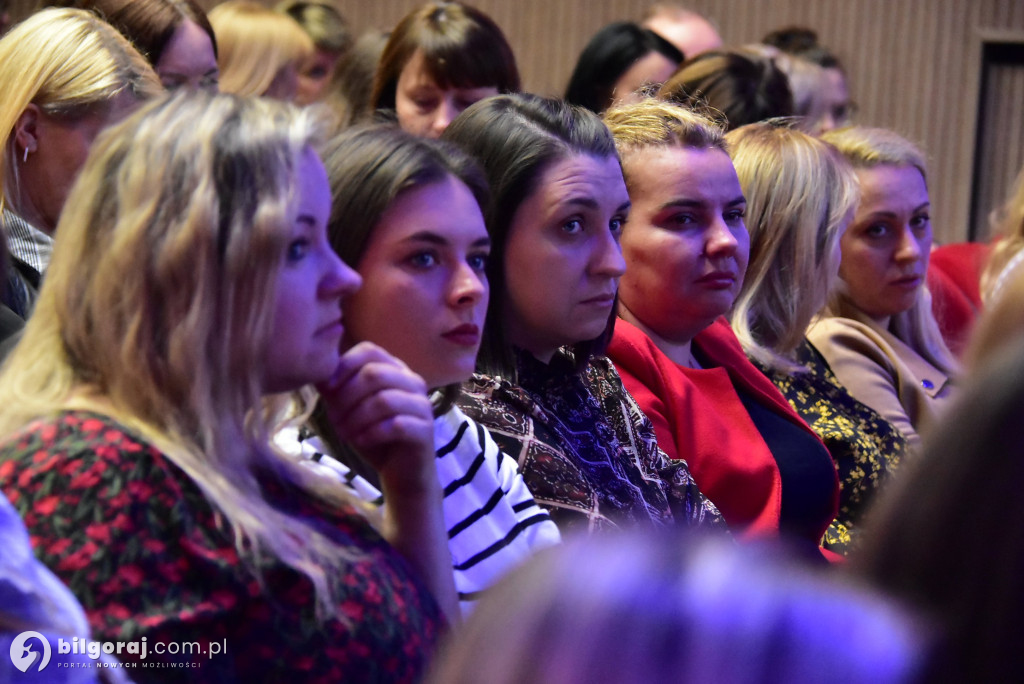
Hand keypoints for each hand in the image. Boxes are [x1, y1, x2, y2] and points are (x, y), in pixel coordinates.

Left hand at [316, 342, 435, 493]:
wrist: (401, 472)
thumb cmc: (374, 436)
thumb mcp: (348, 410)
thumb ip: (335, 390)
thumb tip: (316, 373)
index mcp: (394, 369)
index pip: (369, 350)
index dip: (344, 366)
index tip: (327, 389)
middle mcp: (412, 381)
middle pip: (375, 373)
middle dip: (347, 397)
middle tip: (334, 419)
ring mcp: (422, 405)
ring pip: (384, 400)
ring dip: (356, 418)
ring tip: (344, 434)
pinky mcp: (425, 429)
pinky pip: (396, 425)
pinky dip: (372, 433)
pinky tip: (360, 441)